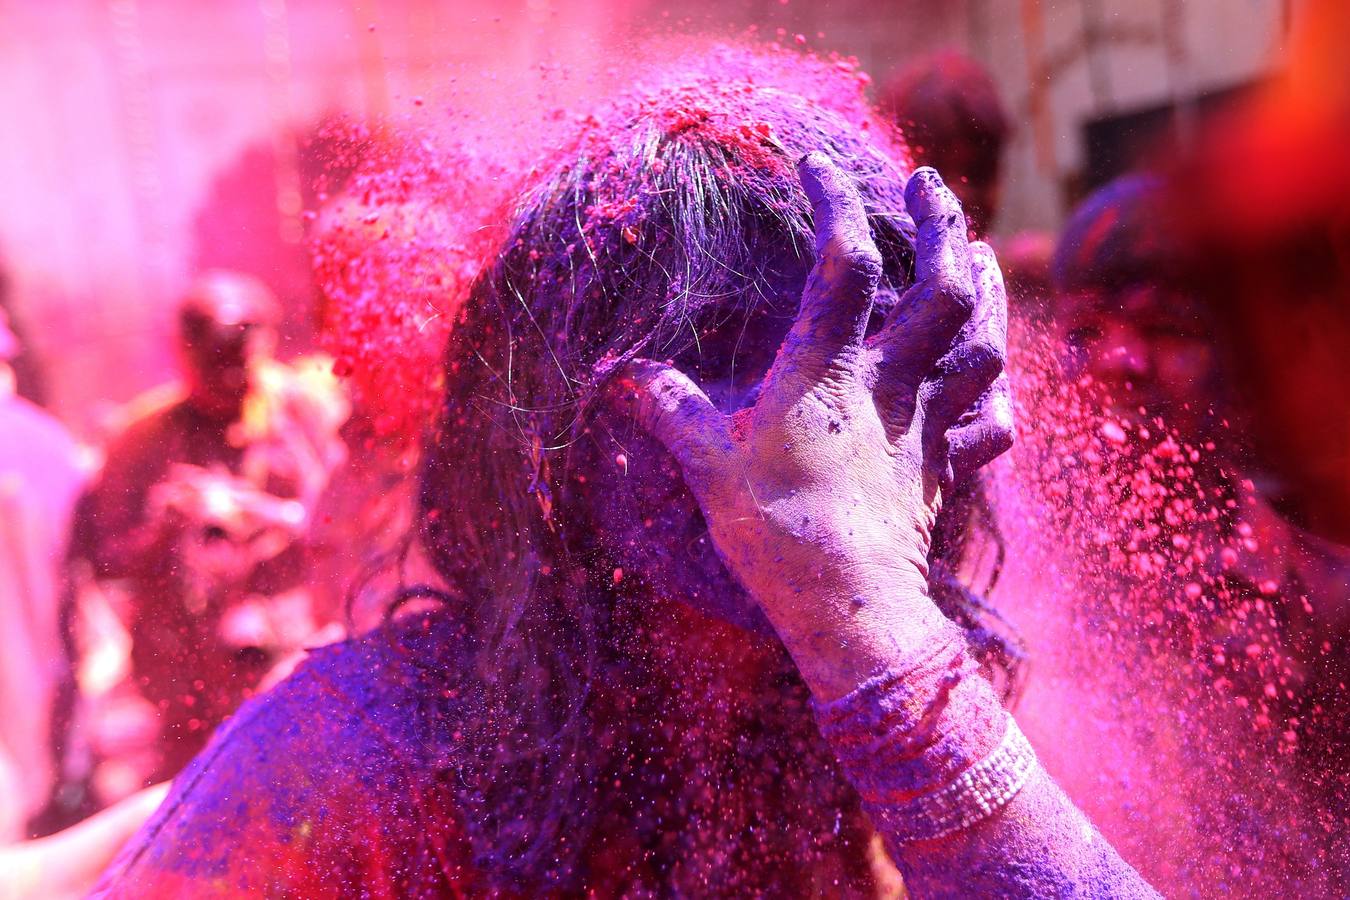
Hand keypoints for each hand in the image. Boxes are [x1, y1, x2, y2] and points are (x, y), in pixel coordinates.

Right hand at [614, 156, 1010, 698]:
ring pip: (982, 345)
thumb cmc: (772, 530)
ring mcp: (926, 428)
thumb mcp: (706, 463)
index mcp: (828, 371)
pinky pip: (988, 425)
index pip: (844, 263)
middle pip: (942, 289)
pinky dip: (995, 396)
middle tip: (931, 184)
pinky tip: (992, 380)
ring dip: (988, 294)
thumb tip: (621, 377)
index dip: (835, 201)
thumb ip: (668, 409)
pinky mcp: (943, 472)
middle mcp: (890, 387)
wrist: (849, 607)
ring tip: (981, 256)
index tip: (816, 162)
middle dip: (942, 226)